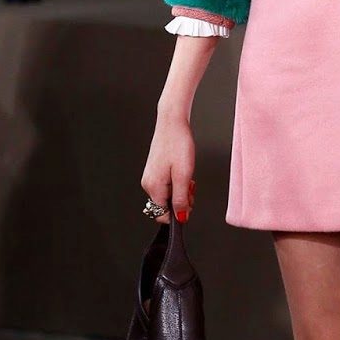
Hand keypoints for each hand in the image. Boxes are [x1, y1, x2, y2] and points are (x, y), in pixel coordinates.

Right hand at [141, 109, 195, 223]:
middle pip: (165, 205)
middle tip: (191, 187)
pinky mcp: (155, 170)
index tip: (189, 204)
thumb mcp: (184, 175)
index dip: (178, 213)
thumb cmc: (178, 144)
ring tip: (188, 177)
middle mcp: (148, 183)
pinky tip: (182, 172)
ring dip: (180, 191)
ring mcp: (150, 176)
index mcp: (153, 186)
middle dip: (180, 201)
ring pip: (167, 195)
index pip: (162, 214)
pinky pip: (166, 185)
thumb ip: (181, 199)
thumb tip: (181, 217)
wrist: (172, 123)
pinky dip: (177, 183)